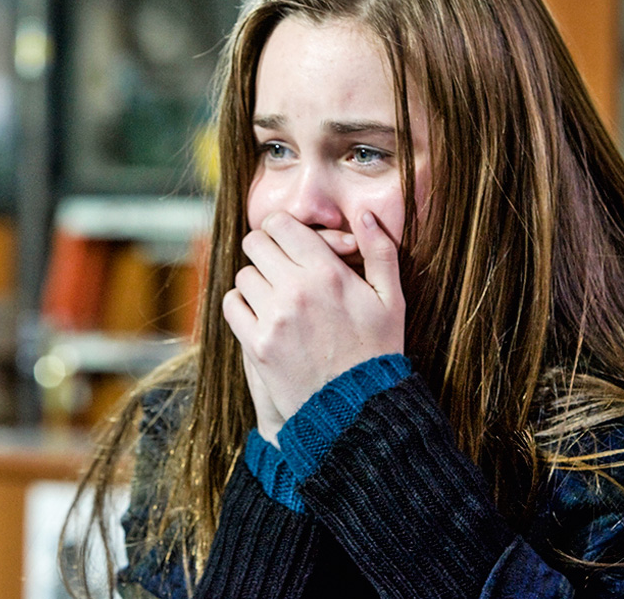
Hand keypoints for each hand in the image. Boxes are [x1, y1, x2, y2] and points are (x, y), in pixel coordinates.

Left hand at [222, 210, 405, 440]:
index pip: (281, 224)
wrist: (358, 408)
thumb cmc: (378, 350)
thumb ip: (380, 251)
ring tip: (274, 295)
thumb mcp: (391, 299)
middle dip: (266, 249)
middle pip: (255, 243)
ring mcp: (274, 318)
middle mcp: (296, 289)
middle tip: (278, 265)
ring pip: (243, 274)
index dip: (281, 228)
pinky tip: (260, 314)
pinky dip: (241, 305)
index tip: (288, 241)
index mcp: (328, 272)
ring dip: (256, 280)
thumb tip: (365, 215)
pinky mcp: (257, 344)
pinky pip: (232, 305)